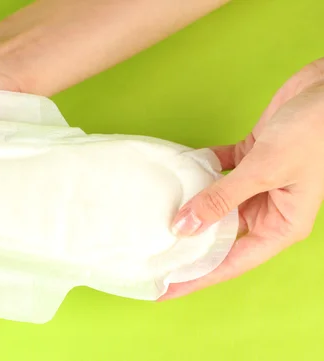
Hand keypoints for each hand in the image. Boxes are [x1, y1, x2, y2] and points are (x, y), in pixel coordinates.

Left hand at [161, 59, 323, 299]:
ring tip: (156, 216)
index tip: (166, 288)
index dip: (197, 277)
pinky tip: (180, 169)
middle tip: (153, 253)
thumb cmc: (315, 133)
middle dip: (189, 245)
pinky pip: (220, 170)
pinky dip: (201, 169)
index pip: (231, 262)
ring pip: (218, 203)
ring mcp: (260, 184)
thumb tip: (183, 227)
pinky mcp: (253, 158)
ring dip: (191, 205)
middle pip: (221, 236)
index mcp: (281, 225)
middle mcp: (270, 209)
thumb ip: (222, 199)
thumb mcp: (265, 171)